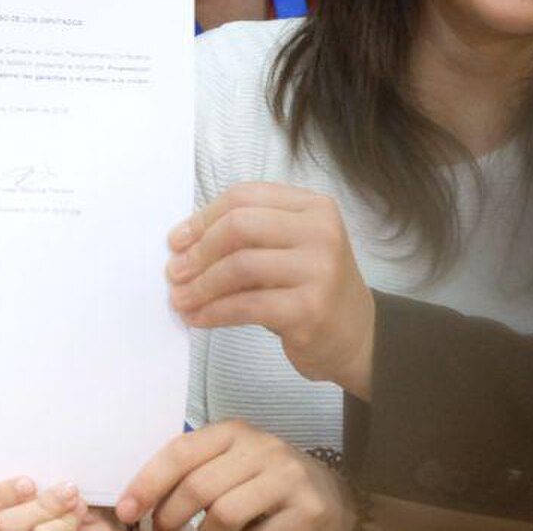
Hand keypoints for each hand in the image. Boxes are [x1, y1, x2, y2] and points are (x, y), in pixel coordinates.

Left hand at [114, 420, 353, 529]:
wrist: (331, 495)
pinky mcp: (310, 510)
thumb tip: (141, 501)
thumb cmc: (265, 483)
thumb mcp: (231, 465)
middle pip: (198, 486)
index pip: (180, 453)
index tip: (127, 511)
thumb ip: (195, 472)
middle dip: (170, 518)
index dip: (147, 483)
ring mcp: (288, 478)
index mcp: (234, 432)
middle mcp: (262, 448)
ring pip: (224, 514)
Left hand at [168, 182, 375, 397]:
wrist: (358, 336)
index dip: (203, 218)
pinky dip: (214, 312)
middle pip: (240, 225)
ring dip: (201, 285)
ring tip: (180, 299)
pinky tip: (198, 319)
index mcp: (313, 206)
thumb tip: (181, 243)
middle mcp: (321, 231)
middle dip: (199, 250)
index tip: (176, 241)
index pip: (245, 196)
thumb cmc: (309, 287)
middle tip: (174, 272)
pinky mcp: (311, 309)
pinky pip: (247, 305)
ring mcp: (320, 270)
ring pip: (240, 266)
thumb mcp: (285, 249)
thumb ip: (245, 236)